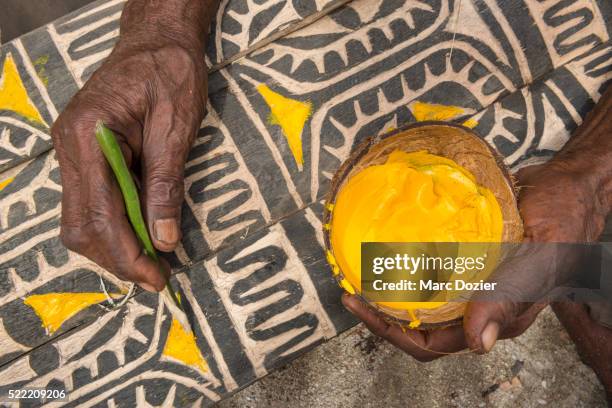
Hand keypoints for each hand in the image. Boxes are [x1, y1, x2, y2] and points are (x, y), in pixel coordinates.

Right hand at [51, 17, 207, 290]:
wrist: (158, 41)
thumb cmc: (170, 73)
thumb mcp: (176, 127)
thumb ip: (166, 183)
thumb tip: (163, 239)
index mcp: (87, 136)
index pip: (98, 214)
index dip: (126, 253)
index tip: (156, 277)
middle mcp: (69, 148)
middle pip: (80, 225)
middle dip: (117, 258)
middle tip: (157, 277)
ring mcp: (73, 152)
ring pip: (81, 219)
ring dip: (114, 246)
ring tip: (152, 261)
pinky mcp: (85, 156)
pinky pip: (92, 203)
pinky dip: (115, 226)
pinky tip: (142, 234)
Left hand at [342, 154, 608, 360]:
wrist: (568, 187)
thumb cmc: (564, 221)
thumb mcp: (541, 258)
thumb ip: (510, 296)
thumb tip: (478, 342)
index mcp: (495, 316)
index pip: (431, 343)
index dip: (390, 331)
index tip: (358, 305)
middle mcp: (477, 304)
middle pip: (417, 325)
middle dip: (380, 313)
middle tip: (349, 288)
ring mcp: (469, 281)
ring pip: (419, 298)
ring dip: (387, 289)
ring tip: (358, 269)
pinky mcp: (464, 257)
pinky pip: (427, 268)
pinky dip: (403, 262)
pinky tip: (385, 246)